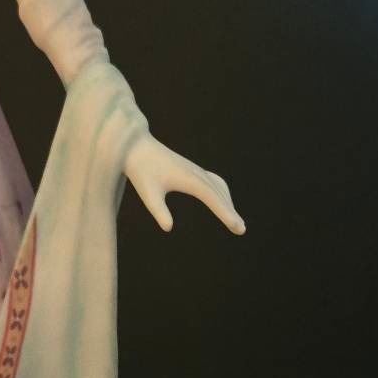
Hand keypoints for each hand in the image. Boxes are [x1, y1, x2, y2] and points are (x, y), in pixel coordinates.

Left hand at [123, 132, 245, 234]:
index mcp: (189, 178)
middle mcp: (196, 173)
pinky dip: (221, 194)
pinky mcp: (191, 170)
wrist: (136, 146)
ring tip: (235, 222)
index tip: (236, 226)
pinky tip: (221, 201)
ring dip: (228, 203)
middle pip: (219, 193)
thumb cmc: (140, 171)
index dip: (225, 212)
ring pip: (218, 187)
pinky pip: (213, 182)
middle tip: (241, 231)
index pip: (212, 197)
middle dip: (230, 212)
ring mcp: (195, 170)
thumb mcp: (148, 193)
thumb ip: (158, 211)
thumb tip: (168, 227)